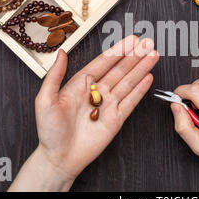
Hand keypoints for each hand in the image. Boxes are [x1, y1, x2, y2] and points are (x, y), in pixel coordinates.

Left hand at [9, 36, 158, 191]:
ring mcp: (108, 105)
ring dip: (141, 68)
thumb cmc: (49, 132)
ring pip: (128, 82)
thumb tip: (61, 53)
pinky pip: (131, 101)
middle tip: (148, 43)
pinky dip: (140, 89)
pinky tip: (148, 78)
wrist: (60, 158)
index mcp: (81, 84)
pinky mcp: (116, 119)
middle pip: (119, 70)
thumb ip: (55, 76)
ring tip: (153, 55)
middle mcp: (96, 92)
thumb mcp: (45, 100)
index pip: (103, 63)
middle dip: (134, 56)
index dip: (118, 50)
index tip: (131, 40)